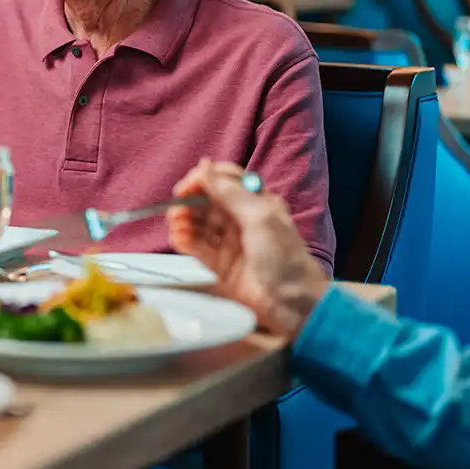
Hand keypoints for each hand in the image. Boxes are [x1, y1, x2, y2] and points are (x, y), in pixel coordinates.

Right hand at [167, 160, 328, 338]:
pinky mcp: (219, 264)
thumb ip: (229, 192)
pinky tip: (178, 239)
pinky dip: (185, 241)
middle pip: (207, 202)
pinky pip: (197, 247)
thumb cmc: (284, 257)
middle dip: (189, 203)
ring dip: (183, 221)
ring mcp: (229, 242)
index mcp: (257, 202)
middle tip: (176, 210)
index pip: (224, 181)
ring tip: (176, 225)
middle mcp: (241, 219)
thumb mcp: (259, 218)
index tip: (186, 187)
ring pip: (198, 224)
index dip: (203, 180)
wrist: (294, 304)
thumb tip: (204, 165)